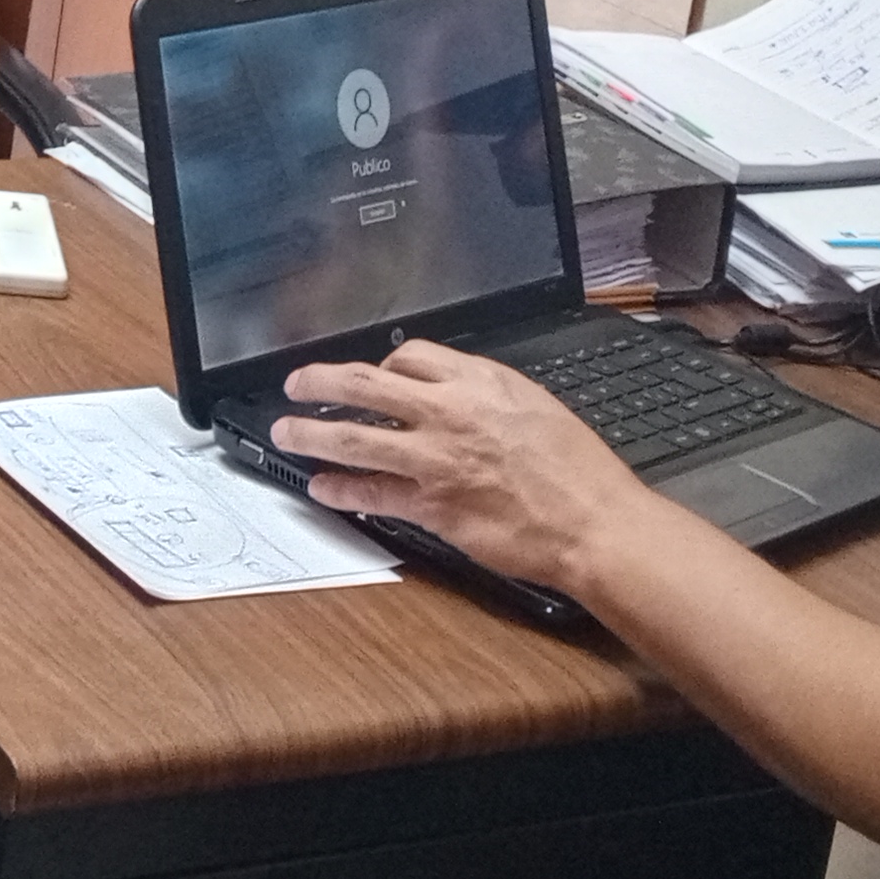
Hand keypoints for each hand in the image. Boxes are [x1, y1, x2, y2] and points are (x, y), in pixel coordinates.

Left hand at [267, 340, 661, 591]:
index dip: (381, 364)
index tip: (369, 374)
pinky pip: (370, 492)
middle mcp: (449, 413)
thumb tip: (452, 390)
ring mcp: (434, 460)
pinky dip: (339, 489)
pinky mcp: (431, 505)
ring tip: (286, 432)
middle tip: (296, 384)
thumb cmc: (575, 470)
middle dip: (319, 382)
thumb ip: (486, 394)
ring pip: (353, 439)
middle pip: (364, 385)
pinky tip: (321, 487)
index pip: (410, 356)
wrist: (593, 521)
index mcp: (479, 383)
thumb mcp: (534, 406)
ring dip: (310, 434)